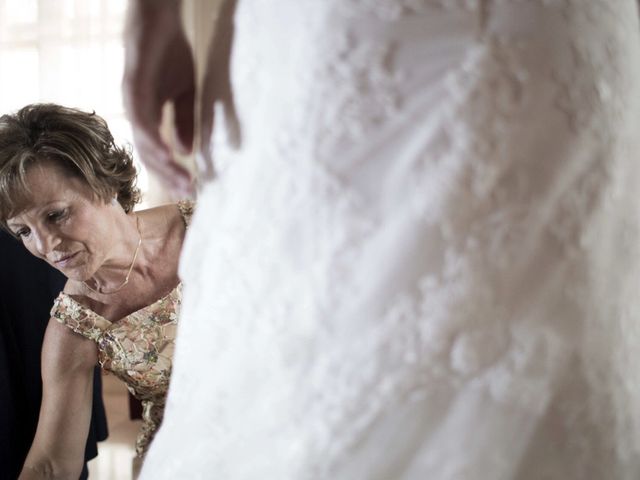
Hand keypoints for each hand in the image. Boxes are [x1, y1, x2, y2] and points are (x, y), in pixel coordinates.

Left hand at [123, 0, 194, 196]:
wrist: (161, 16)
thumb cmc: (171, 52)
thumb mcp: (186, 93)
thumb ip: (185, 121)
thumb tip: (186, 151)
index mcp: (148, 115)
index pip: (158, 152)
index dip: (173, 172)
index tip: (190, 189)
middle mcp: (136, 112)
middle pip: (148, 153)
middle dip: (168, 175)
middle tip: (187, 192)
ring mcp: (133, 100)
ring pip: (144, 141)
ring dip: (162, 163)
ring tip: (180, 179)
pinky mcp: (133, 86)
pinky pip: (141, 118)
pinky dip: (153, 137)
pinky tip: (167, 152)